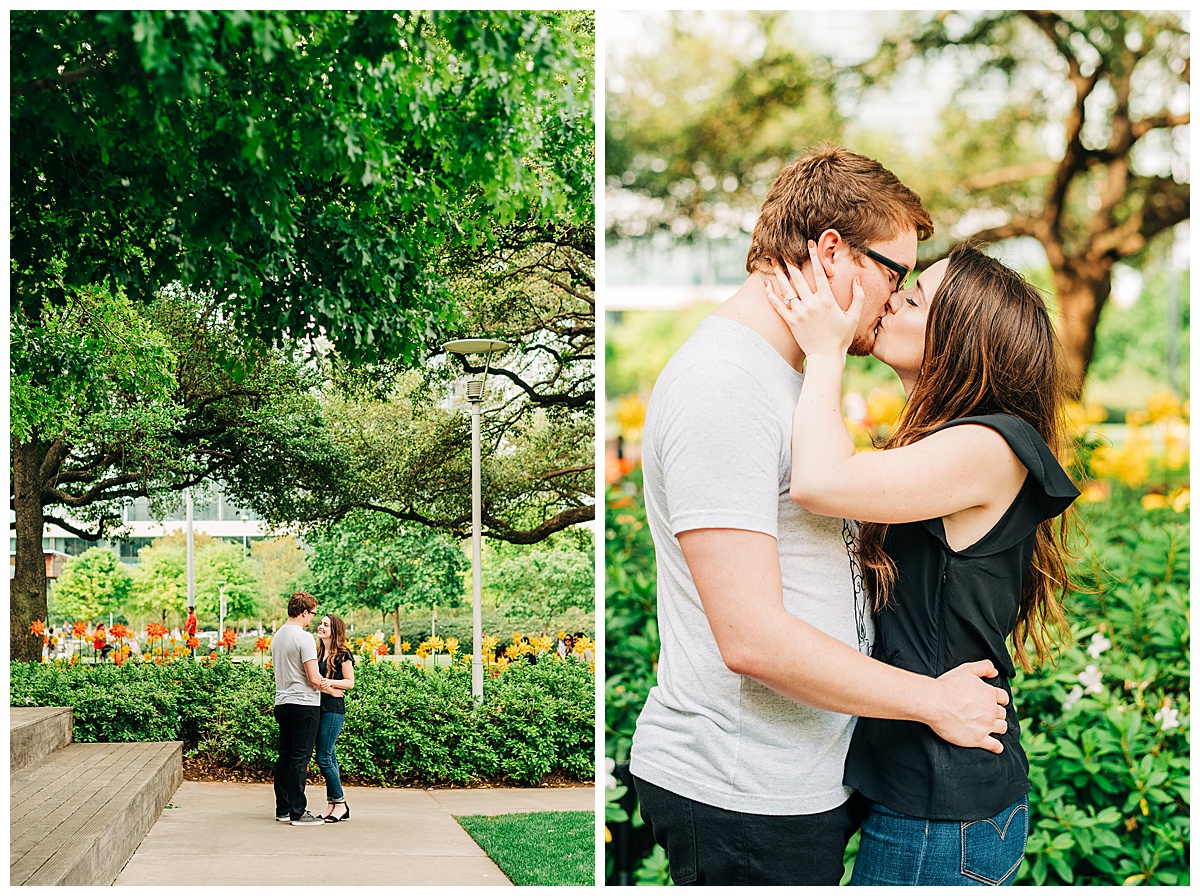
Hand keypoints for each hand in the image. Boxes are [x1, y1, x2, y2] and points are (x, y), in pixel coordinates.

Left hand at [764, 240, 862, 357]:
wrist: (826, 356)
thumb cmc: (841, 337)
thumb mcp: (854, 316)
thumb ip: (858, 297)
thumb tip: (858, 279)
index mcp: (827, 300)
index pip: (819, 273)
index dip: (814, 256)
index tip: (810, 243)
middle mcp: (811, 304)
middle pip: (799, 278)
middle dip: (791, 262)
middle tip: (783, 249)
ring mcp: (799, 312)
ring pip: (787, 289)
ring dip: (779, 273)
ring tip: (773, 261)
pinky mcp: (790, 321)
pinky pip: (778, 305)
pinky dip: (771, 294)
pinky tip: (766, 283)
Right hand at [927, 660, 1010, 753]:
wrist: (935, 703)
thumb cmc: (948, 685)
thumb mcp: (967, 670)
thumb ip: (984, 667)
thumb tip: (996, 672)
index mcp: (991, 694)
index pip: (1003, 698)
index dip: (998, 699)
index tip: (993, 701)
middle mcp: (992, 711)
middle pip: (1002, 713)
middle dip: (996, 713)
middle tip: (987, 713)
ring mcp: (986, 726)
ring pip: (1001, 728)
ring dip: (998, 727)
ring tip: (990, 726)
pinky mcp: (978, 739)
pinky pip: (995, 746)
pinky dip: (997, 747)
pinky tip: (997, 746)